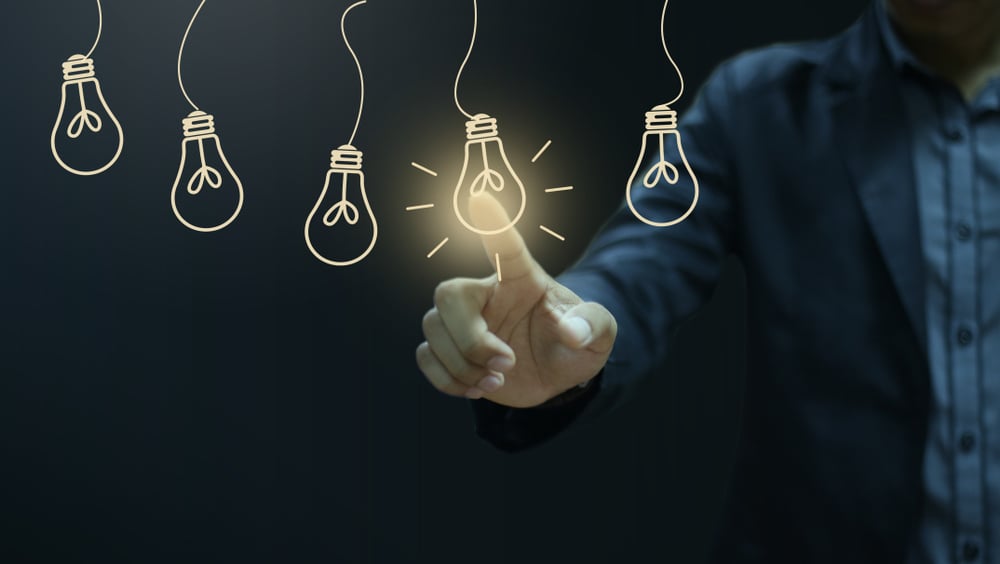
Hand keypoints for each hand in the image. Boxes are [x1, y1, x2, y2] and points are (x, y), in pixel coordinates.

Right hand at [416, 194, 616, 407]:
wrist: (558, 378)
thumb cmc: (575, 343)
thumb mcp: (599, 334)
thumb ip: (593, 325)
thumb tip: (573, 332)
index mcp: (521, 279)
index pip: (505, 247)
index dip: (493, 224)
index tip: (480, 198)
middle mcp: (487, 294)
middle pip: (448, 294)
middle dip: (470, 337)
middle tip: (506, 362)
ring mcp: (465, 323)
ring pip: (432, 329)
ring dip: (462, 365)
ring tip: (496, 381)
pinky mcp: (451, 351)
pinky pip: (425, 356)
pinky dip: (446, 379)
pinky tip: (477, 388)